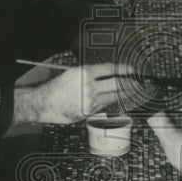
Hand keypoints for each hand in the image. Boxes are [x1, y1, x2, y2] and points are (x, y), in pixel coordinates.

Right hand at [13, 63, 134, 123]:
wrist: (43, 102)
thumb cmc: (56, 87)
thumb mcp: (73, 73)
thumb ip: (90, 75)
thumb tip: (107, 77)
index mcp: (85, 72)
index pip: (110, 69)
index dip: (124, 70)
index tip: (133, 71)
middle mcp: (89, 85)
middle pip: (116, 84)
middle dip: (130, 84)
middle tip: (138, 84)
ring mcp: (89, 100)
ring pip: (113, 97)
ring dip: (124, 94)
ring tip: (132, 92)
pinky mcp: (88, 111)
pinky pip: (104, 105)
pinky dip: (111, 102)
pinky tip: (116, 100)